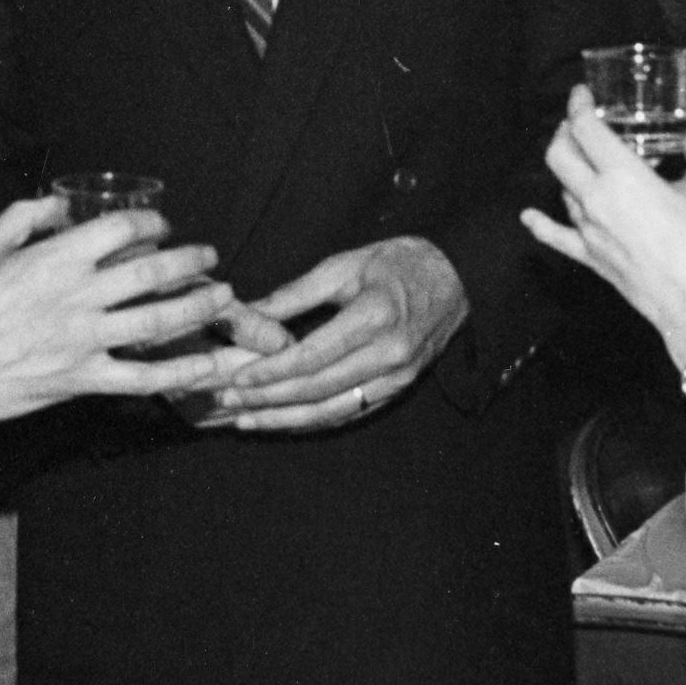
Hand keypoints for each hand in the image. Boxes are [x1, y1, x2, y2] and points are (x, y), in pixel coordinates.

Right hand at [0, 195, 256, 426]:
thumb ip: (20, 219)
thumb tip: (56, 206)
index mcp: (54, 259)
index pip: (121, 229)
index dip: (151, 222)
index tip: (162, 225)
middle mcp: (76, 297)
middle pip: (152, 273)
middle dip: (191, 261)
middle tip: (209, 256)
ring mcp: (83, 340)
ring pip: (157, 322)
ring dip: (198, 307)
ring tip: (223, 297)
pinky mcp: (81, 379)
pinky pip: (141, 378)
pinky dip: (179, 372)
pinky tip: (205, 364)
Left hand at [201, 237, 469, 432]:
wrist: (457, 277)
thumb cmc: (398, 263)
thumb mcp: (345, 265)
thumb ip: (296, 294)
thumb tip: (248, 311)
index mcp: (375, 317)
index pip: (313, 356)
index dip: (272, 372)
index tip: (237, 378)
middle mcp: (389, 354)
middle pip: (318, 388)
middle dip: (269, 399)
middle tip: (228, 401)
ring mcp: (397, 377)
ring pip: (332, 409)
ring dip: (285, 419)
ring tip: (246, 419)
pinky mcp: (399, 388)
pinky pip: (350, 412)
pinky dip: (313, 421)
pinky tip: (282, 421)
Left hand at [524, 88, 685, 367]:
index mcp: (623, 175)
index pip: (585, 129)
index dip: (579, 106)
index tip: (583, 95)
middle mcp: (596, 198)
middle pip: (559, 154)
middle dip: (565, 132)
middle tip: (579, 124)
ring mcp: (588, 230)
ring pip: (560, 188)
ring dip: (566, 169)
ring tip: (580, 160)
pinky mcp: (589, 257)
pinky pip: (556, 236)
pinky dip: (540, 224)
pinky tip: (529, 217)